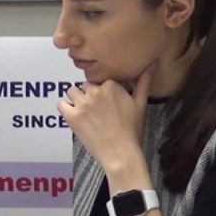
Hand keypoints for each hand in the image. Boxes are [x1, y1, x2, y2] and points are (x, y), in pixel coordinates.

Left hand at [57, 62, 156, 176]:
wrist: (120, 153)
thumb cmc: (132, 130)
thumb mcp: (140, 103)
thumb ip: (144, 81)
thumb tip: (153, 62)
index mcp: (111, 85)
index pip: (101, 80)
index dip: (103, 92)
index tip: (109, 104)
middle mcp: (95, 91)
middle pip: (86, 85)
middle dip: (90, 95)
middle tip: (98, 112)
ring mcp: (82, 104)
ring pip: (72, 92)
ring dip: (77, 100)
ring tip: (86, 113)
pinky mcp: (71, 116)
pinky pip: (61, 104)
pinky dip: (66, 109)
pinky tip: (74, 116)